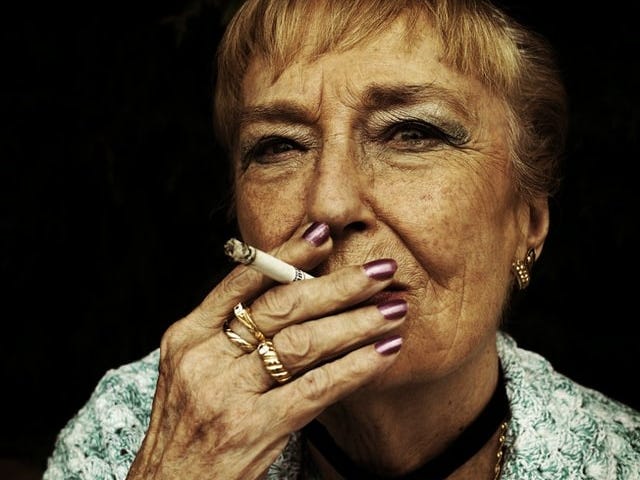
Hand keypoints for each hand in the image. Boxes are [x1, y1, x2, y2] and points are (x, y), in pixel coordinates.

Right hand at [126, 223, 405, 478]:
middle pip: (280, 307)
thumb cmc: (190, 425)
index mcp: (187, 335)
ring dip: (355, 323)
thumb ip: (231, 333)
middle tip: (380, 271)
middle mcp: (204, 359)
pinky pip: (315, 388)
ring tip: (394, 309)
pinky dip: (355, 367)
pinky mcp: (252, 428)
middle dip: (337, 285)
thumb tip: (295, 294)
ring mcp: (226, 394)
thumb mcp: (194, 369)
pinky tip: (384, 352)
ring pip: (302, 343)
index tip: (323, 233)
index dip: (285, 255)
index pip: (240, 281)